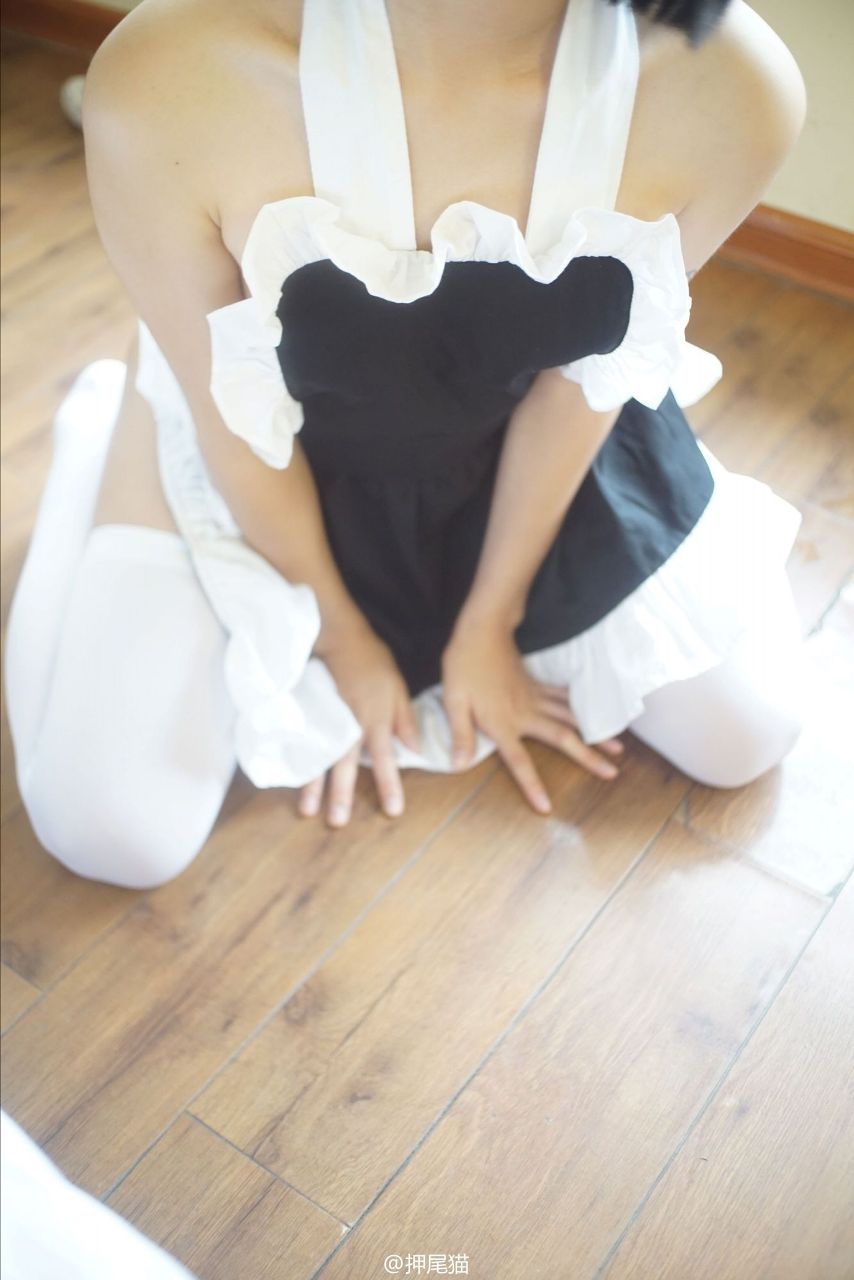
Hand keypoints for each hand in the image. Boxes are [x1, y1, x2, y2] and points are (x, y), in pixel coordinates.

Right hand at [298, 618, 420, 826]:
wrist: (337, 637)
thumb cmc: (372, 661)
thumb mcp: (398, 687)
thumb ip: (405, 720)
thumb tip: (415, 750)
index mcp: (376, 719)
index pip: (384, 760)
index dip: (389, 786)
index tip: (392, 811)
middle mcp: (350, 724)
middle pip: (346, 765)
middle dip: (341, 795)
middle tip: (337, 823)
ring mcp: (327, 719)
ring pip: (320, 757)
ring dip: (313, 786)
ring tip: (307, 810)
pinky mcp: (310, 713)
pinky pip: (304, 741)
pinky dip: (297, 761)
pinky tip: (289, 780)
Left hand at [441, 619, 623, 813]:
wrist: (481, 632)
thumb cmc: (463, 667)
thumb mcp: (453, 702)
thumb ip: (460, 735)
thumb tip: (458, 765)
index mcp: (502, 724)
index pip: (519, 761)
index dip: (532, 784)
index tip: (547, 807)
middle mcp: (526, 713)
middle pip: (562, 738)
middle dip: (589, 756)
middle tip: (613, 772)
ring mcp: (535, 697)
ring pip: (571, 717)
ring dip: (595, 732)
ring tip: (618, 747)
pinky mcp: (537, 684)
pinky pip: (565, 697)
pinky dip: (582, 706)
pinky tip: (597, 712)